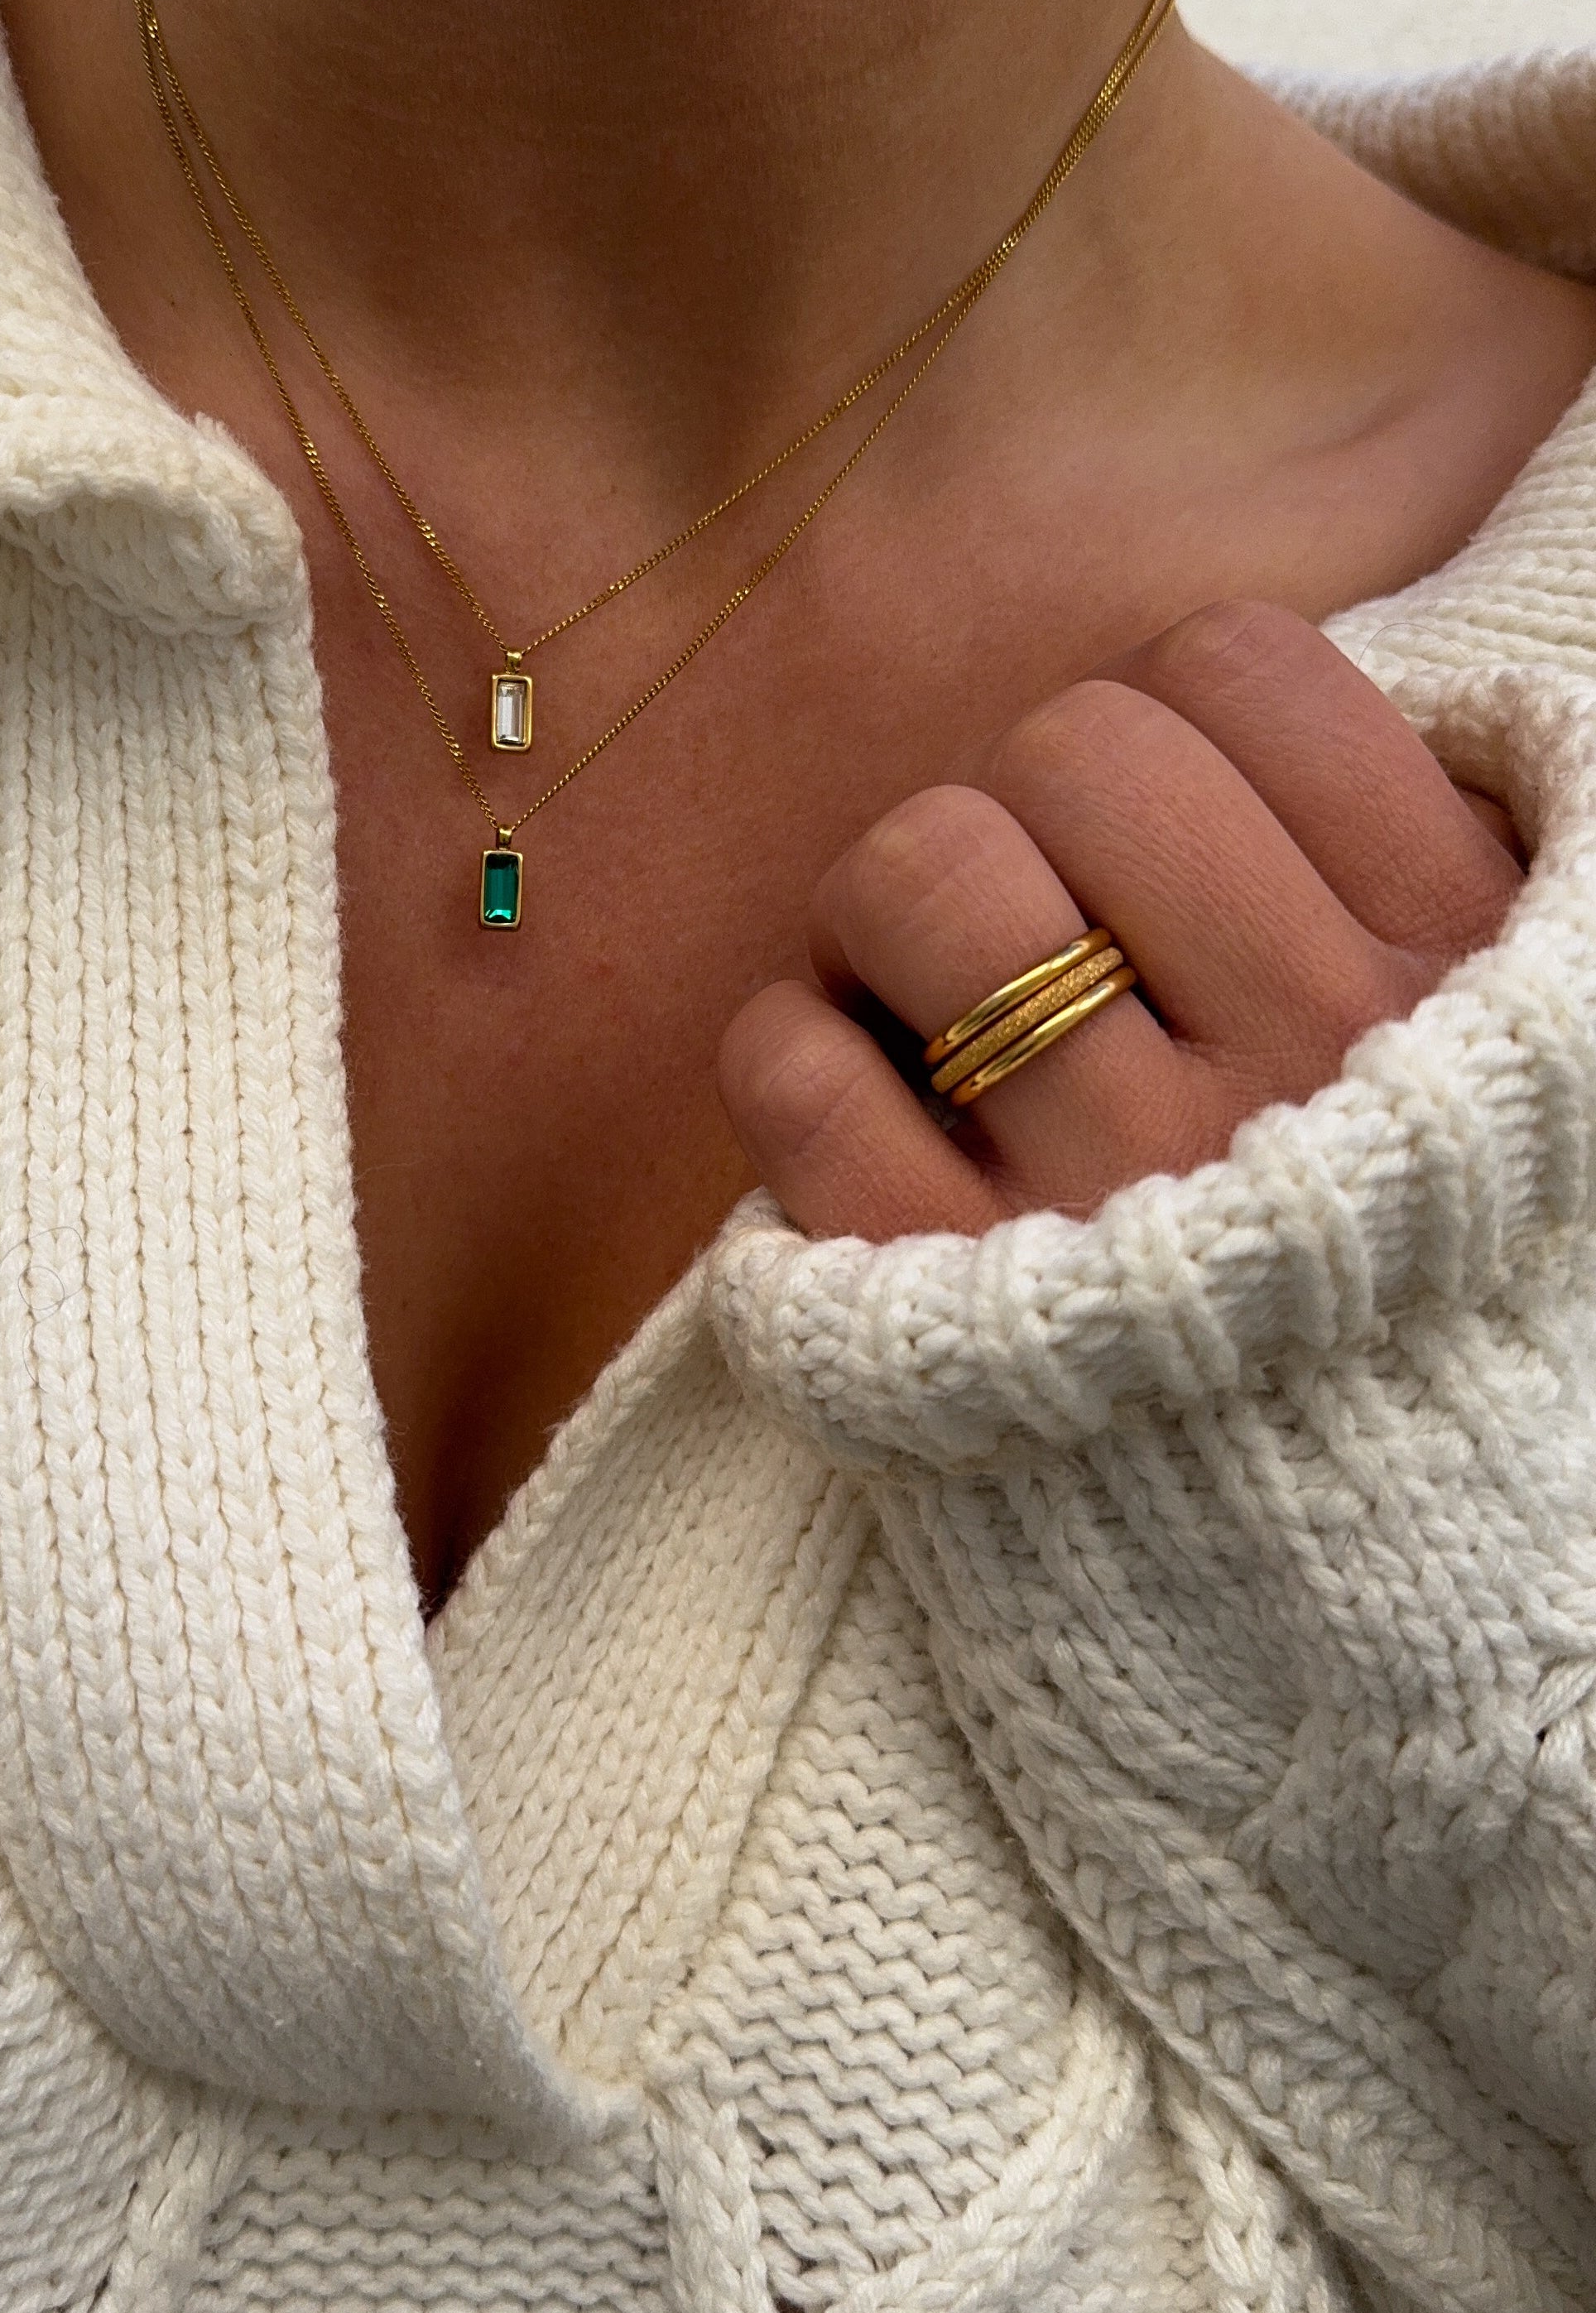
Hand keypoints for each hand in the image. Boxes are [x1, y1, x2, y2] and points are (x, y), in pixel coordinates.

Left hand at [718, 603, 1524, 1241]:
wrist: (1399, 1642)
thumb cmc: (1426, 1318)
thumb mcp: (1525, 1079)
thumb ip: (1449, 881)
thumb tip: (1338, 700)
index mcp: (1449, 977)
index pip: (1241, 670)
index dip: (1164, 716)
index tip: (1161, 829)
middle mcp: (1297, 1071)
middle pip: (1069, 747)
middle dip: (1022, 803)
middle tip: (1037, 912)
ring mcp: (1110, 1195)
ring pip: (919, 872)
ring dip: (887, 905)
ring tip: (925, 990)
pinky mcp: (943, 1310)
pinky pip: (791, 1065)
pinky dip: (791, 1051)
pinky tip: (856, 1099)